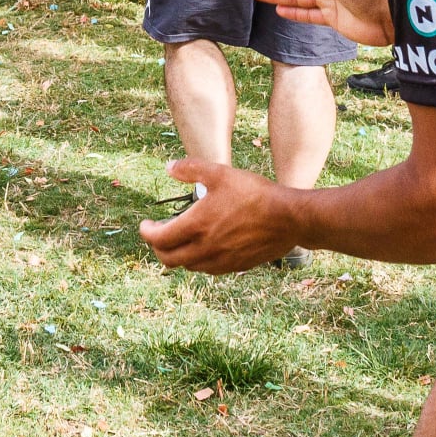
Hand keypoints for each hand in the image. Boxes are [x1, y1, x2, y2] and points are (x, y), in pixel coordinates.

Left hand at [139, 161, 300, 272]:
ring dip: (178, 254)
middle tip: (159, 233)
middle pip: (168, 259)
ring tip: (180, 238)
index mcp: (196, 226)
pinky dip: (197, 260)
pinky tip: (203, 246)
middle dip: (158, 247)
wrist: (289, 218)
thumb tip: (168, 167)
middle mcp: (205, 249)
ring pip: (188, 265)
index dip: (146, 232)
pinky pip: (207, 269)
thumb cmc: (254, 193)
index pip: (158, 239)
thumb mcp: (220, 173)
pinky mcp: (236, 266)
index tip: (146, 224)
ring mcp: (220, 261)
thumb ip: (190, 168)